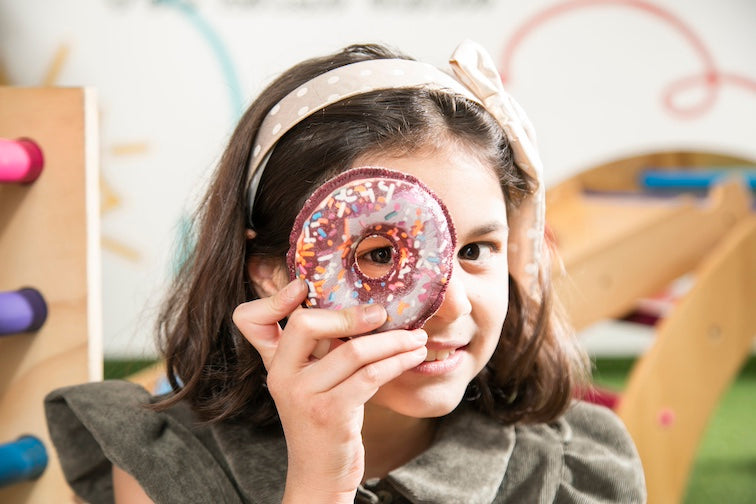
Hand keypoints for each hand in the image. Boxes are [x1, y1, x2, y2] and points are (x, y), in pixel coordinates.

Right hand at [232, 279, 427, 502]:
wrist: (320, 475)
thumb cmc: (323, 419)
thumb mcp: (310, 381)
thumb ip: (318, 348)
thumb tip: (357, 306)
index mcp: (274, 363)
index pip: (250, 320)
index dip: (274, 299)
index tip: (304, 286)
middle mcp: (281, 377)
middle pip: (306, 324)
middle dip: (351, 314)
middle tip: (383, 313)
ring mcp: (304, 396)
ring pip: (352, 350)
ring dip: (393, 340)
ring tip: (417, 337)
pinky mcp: (331, 414)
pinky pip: (370, 375)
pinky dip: (397, 361)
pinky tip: (414, 356)